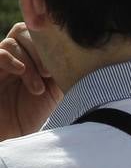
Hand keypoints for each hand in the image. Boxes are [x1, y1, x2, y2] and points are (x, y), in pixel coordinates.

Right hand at [0, 23, 60, 139]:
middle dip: (41, 49)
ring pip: (14, 41)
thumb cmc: (33, 115)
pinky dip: (10, 58)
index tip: (66, 61)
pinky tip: (20, 72)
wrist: (11, 137)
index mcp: (35, 56)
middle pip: (28, 30)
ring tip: (37, 87)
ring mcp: (2, 64)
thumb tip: (86, 50)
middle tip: (49, 73)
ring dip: (30, 61)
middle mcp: (17, 56)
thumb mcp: (57, 89)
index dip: (54, 39)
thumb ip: (66, 67)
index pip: (42, 31)